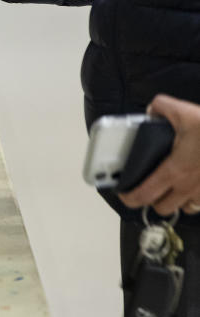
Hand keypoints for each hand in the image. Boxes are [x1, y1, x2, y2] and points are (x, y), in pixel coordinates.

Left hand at [119, 94, 199, 216]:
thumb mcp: (185, 112)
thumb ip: (162, 107)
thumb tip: (153, 109)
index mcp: (174, 170)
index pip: (143, 194)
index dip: (129, 197)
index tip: (125, 193)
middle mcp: (189, 186)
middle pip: (163, 208)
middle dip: (153, 201)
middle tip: (149, 189)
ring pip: (186, 208)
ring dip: (178, 201)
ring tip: (174, 189)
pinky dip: (197, 198)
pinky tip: (196, 185)